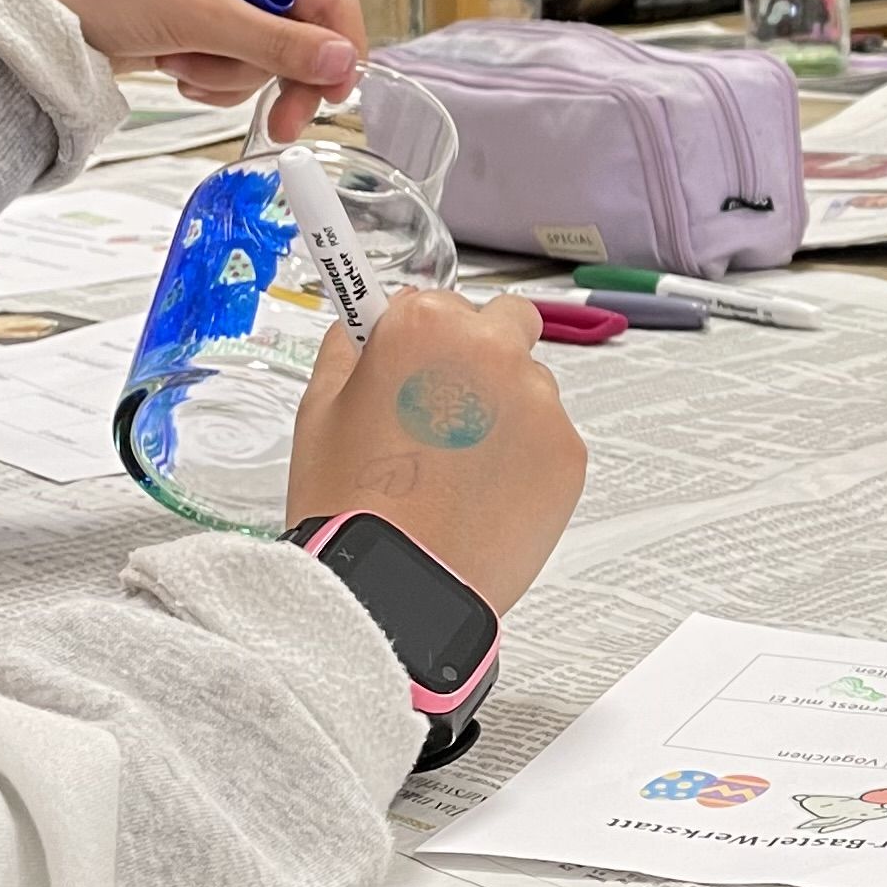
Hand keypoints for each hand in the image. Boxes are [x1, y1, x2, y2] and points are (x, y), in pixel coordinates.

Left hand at [0, 0, 362, 137]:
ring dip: (224, 76)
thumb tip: (343, 61)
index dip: (341, 49)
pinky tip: (170, 70)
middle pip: (300, 40)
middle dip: (280, 78)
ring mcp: (216, 8)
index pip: (330, 0)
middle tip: (281, 124)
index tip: (335, 97)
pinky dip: (204, 83)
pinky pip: (226, 75)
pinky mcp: (191, 37)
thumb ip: (278, 43)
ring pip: (260, 63)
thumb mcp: (203, 17)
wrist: (34, 7)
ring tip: (178, 61)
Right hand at [287, 292, 587, 610]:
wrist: (398, 586)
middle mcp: (492, 350)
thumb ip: (346, 353)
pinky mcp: (568, 452)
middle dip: (479, 355)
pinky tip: (483, 495)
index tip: (416, 360)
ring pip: (529, 384)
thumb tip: (358, 330)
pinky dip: (526, 458)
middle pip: (503, 324)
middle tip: (444, 410)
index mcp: (425, 324)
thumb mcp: (318, 412)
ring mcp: (538, 401)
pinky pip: (550, 438)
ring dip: (504, 410)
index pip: (438, 300)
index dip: (424, 337)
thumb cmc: (352, 505)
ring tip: (456, 470)